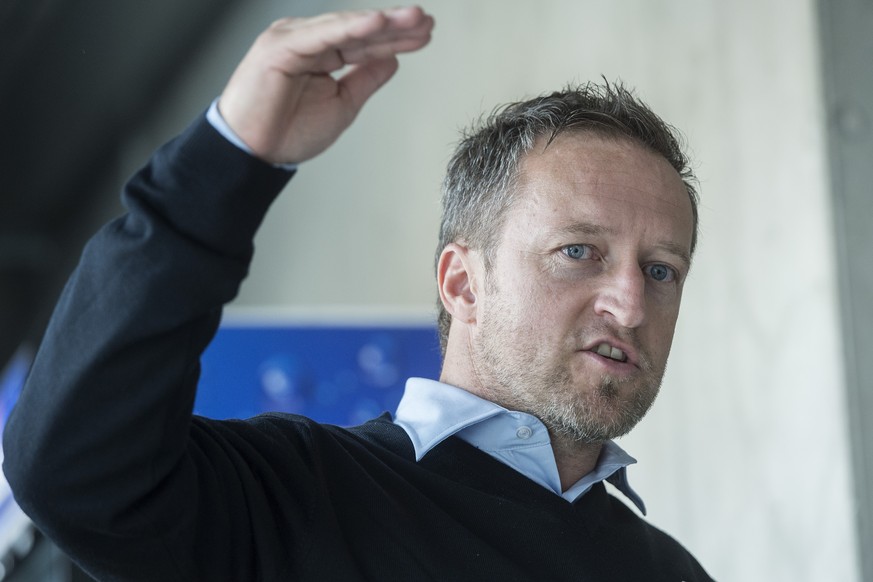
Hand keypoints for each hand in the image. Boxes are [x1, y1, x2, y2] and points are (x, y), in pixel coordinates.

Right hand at [217, 7, 433, 163]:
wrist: (252, 153)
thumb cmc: (286, 133)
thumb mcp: (341, 104)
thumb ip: (365, 80)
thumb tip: (393, 61)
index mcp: (320, 54)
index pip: (365, 42)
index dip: (396, 39)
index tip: (426, 35)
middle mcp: (307, 41)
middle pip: (359, 30)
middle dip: (395, 25)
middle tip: (426, 20)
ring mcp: (293, 39)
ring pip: (345, 27)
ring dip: (380, 21)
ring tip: (413, 18)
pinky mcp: (280, 45)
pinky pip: (322, 34)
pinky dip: (350, 27)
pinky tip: (377, 22)